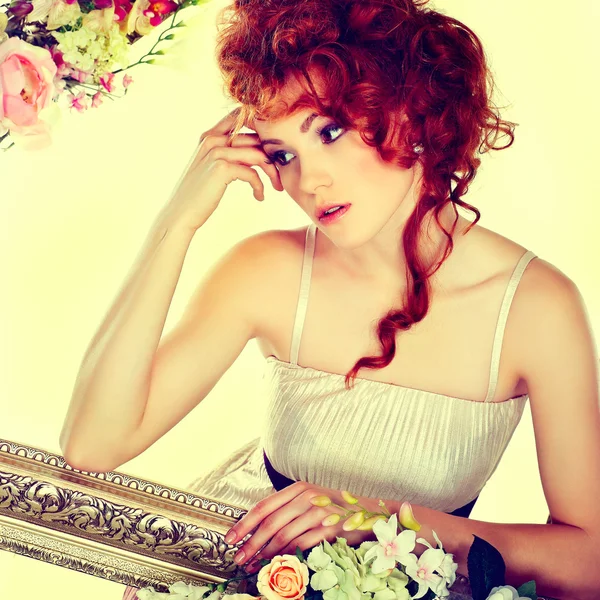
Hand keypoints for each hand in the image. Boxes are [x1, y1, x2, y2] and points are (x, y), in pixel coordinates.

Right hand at [159, 106, 283, 233]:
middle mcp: (213, 139)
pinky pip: (252, 173)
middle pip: (256, 138)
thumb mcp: (211, 167)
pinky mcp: (221, 168)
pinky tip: (259, 197)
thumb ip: (228, 153)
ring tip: (277, 186)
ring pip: (258, 154)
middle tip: (281, 175)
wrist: (180, 213)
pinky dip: (260, 186)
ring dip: (272, 172)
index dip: (263, 129)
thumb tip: (256, 150)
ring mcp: (216, 152)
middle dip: (274, 156)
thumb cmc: (199, 194)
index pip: (242, 117)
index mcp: (210, 135)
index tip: (275, 150)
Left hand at [223, 481, 377, 573]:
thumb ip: (288, 510)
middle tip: (238, 558)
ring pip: (283, 536)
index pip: (264, 506)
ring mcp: (318, 511)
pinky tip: (279, 564)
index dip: (245, 523)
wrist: (371, 511)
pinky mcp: (329, 528)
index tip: (230, 538)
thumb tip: (259, 529)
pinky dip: (288, 556)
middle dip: (251, 543)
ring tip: (254, 566)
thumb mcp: (310, 501)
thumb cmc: (336, 508)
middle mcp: (306, 497)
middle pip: (270, 523)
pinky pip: (302, 545)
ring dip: (266, 554)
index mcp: (298, 488)